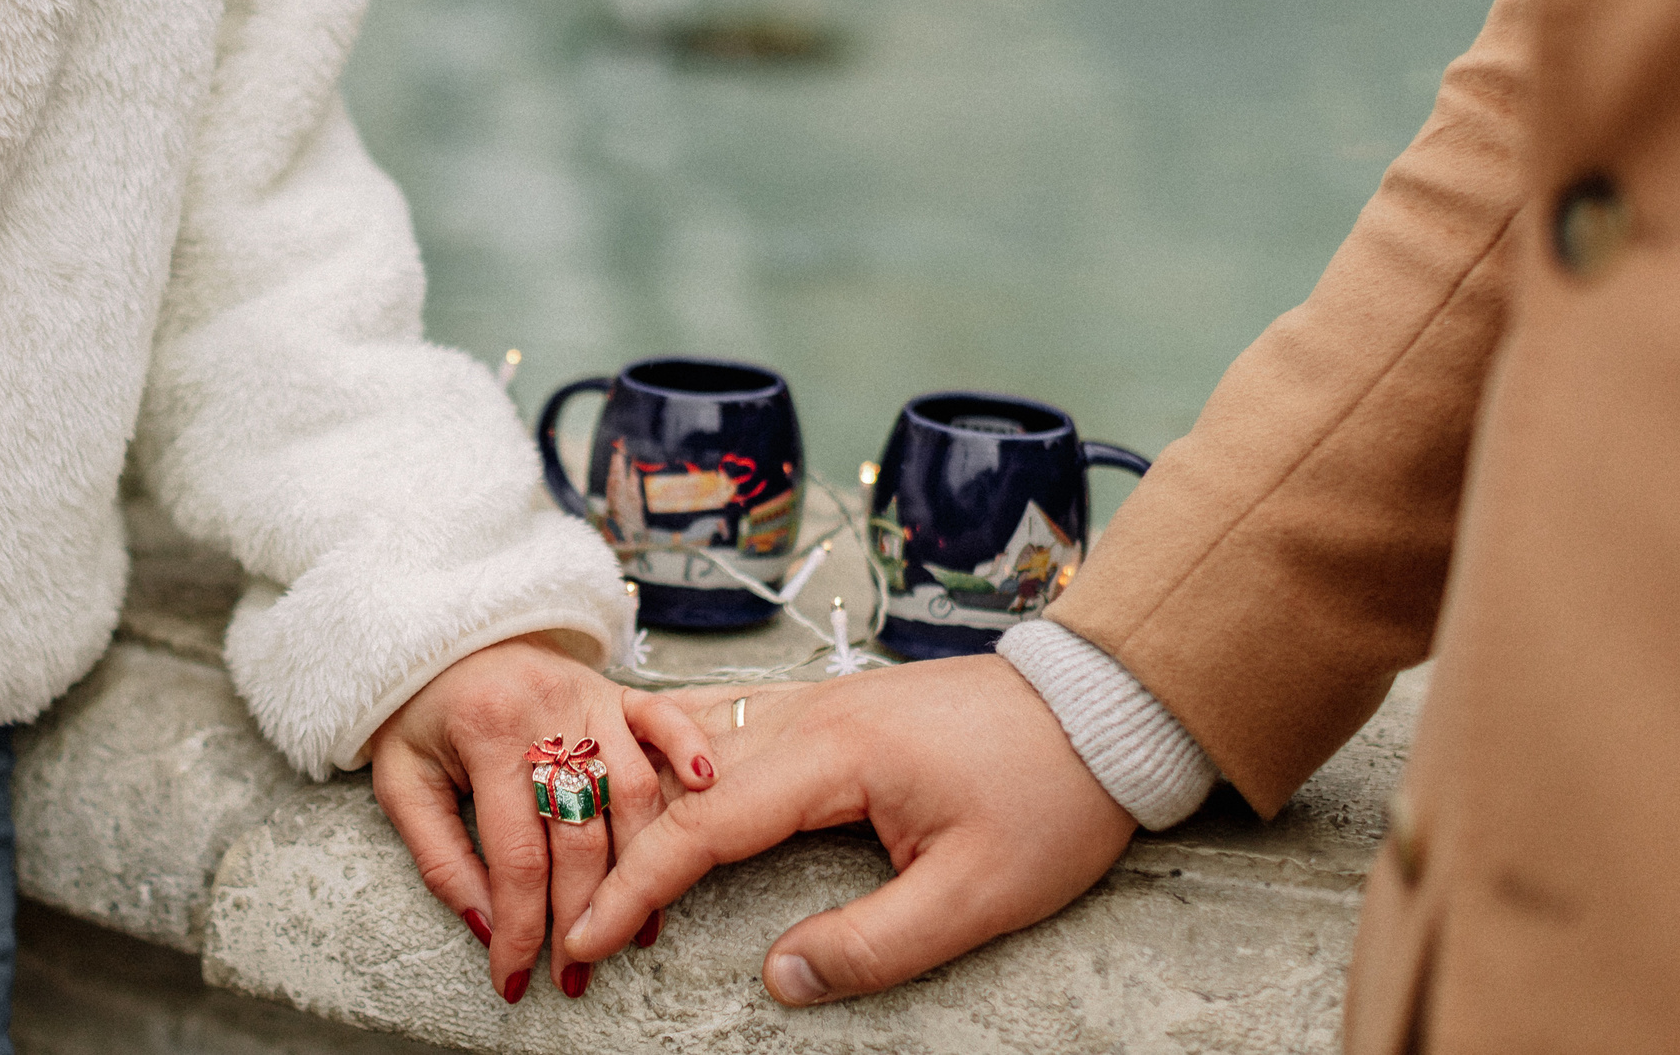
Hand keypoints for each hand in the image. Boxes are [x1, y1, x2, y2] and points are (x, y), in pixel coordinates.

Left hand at [368, 635, 715, 1002]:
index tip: (516, 977)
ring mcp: (587, 696)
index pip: (516, 857)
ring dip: (642, 867)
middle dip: (582, 918)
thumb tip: (487, 926)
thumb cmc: (418, 712)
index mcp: (487, 735)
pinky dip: (688, 754)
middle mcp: (545, 712)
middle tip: (577, 974)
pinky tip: (702, 796)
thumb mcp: (402, 782)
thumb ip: (440, 857)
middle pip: (582, 836)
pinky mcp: (613, 689)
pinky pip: (663, 719)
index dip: (521, 927)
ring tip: (635, 928)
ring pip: (634, 793)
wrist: (436, 632)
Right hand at [558, 655, 1135, 1005]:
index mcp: (836, 753)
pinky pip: (731, 721)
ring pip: (695, 737)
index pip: (705, 823)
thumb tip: (783, 980)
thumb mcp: (977, 897)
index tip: (588, 937)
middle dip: (617, 844)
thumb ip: (874, 943)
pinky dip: (678, 753)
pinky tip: (655, 771)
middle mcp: (810, 712)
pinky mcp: (836, 703)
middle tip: (573, 911)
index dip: (638, 884)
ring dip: (640, 792)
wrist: (1106, 709)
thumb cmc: (1052, 796)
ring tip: (588, 844)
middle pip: (680, 775)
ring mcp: (819, 699)